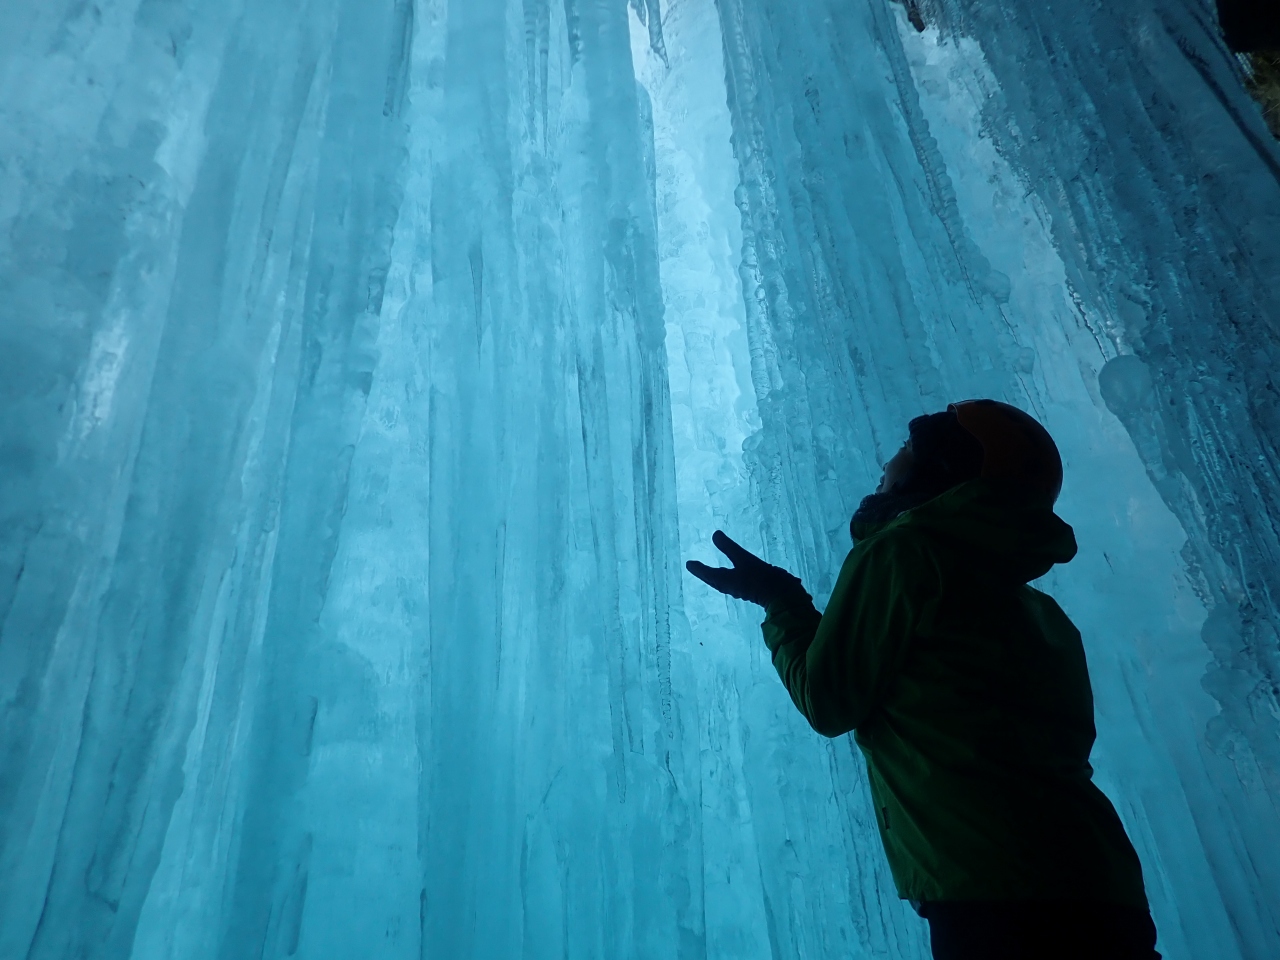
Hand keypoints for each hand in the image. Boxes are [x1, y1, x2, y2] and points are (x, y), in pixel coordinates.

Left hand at [685, 530, 809, 606]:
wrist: (782, 595)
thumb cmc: (760, 578)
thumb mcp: (744, 559)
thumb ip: (729, 548)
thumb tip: (715, 534)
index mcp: (725, 581)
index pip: (707, 573)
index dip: (698, 568)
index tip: (689, 564)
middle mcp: (731, 587)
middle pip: (714, 580)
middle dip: (705, 573)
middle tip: (696, 567)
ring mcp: (741, 589)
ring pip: (724, 582)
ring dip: (716, 576)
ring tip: (712, 571)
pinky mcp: (751, 589)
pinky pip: (734, 582)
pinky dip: (729, 576)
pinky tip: (736, 574)